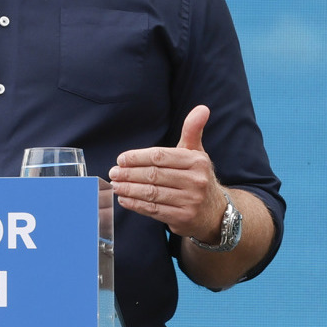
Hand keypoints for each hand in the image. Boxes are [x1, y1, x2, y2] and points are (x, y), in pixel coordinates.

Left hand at [107, 105, 226, 242]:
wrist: (213, 212)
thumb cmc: (197, 177)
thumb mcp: (197, 153)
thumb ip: (192, 130)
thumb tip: (202, 108)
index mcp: (197, 161)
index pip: (160, 156)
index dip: (137, 157)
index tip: (121, 159)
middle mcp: (196, 181)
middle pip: (154, 175)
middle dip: (129, 174)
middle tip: (114, 172)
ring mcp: (190, 201)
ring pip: (151, 193)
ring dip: (129, 189)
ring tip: (115, 185)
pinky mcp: (182, 218)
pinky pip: (154, 210)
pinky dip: (136, 205)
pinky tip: (124, 199)